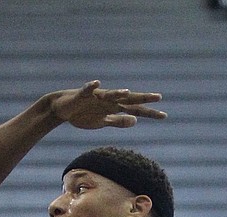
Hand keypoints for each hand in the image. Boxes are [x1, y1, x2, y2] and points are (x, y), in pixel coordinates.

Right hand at [50, 80, 165, 128]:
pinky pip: (87, 89)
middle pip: (128, 99)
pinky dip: (91, 86)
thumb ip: (118, 121)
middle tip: (158, 97)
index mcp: (114, 107)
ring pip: (109, 94)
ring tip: (128, 92)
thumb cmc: (83, 114)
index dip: (149, 112)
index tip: (163, 116)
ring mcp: (96, 96)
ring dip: (118, 93)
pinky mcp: (82, 95)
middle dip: (142, 98)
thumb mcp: (102, 122)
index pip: (135, 109)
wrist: (62, 109)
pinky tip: (96, 83)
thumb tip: (135, 120)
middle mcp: (108, 100)